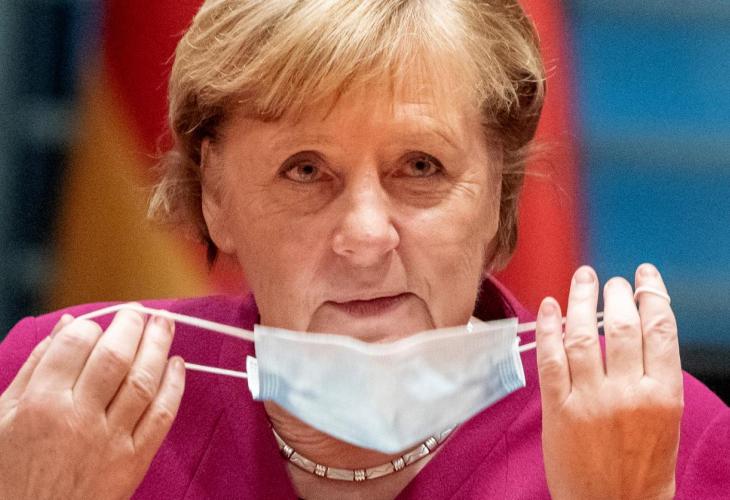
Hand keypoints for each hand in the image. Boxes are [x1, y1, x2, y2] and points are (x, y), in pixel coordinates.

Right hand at [0, 309, 184, 498]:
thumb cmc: (9, 473)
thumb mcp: (1, 418)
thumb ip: (34, 368)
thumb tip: (66, 326)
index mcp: (40, 404)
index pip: (77, 346)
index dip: (92, 326)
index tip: (99, 322)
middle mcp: (78, 418)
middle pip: (116, 357)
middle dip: (132, 326)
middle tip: (140, 311)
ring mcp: (110, 440)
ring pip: (144, 381)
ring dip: (159, 346)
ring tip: (165, 323)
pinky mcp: (133, 462)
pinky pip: (162, 416)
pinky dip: (175, 386)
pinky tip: (178, 364)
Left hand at [536, 264, 682, 499]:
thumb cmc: (642, 472)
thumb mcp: (665, 424)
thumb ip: (653, 379)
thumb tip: (639, 335)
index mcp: (662, 396)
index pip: (659, 330)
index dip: (652, 295)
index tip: (644, 277)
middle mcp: (627, 393)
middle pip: (619, 326)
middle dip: (616, 294)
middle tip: (611, 281)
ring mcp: (589, 400)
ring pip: (582, 334)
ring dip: (580, 299)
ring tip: (582, 279)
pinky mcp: (558, 409)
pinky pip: (551, 358)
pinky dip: (549, 328)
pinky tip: (550, 306)